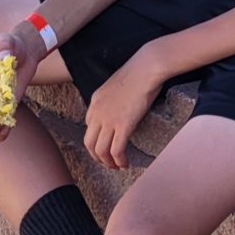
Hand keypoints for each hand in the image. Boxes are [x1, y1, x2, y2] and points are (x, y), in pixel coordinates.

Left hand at [84, 47, 165, 169]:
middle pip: (89, 142)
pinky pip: (116, 150)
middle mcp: (98, 112)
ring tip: (117, 166)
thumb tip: (122, 106)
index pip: (88, 126)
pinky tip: (125, 164)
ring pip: (100, 150)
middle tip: (107, 162)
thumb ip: (114, 96)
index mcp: (95, 101)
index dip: (96, 139)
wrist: (146, 68)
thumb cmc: (139, 71)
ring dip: (107, 162)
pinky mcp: (123, 125)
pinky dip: (119, 160)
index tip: (105, 144)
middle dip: (97, 156)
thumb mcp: (118, 83)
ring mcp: (109, 120)